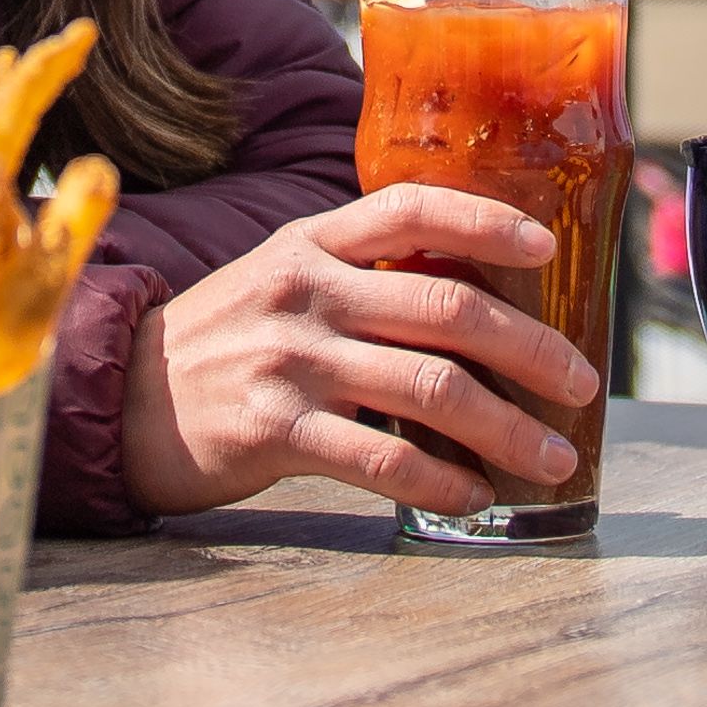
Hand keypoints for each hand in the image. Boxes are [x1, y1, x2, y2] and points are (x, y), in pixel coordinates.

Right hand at [114, 184, 598, 518]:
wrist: (124, 401)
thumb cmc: (226, 343)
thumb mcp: (283, 282)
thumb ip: (360, 281)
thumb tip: (476, 307)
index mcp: (313, 243)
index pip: (410, 210)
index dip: (484, 221)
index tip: (546, 246)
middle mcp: (305, 291)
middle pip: (445, 308)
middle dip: (531, 349)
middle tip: (582, 383)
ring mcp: (290, 360)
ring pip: (429, 387)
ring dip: (506, 428)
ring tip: (550, 457)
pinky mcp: (274, 430)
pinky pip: (381, 457)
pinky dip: (441, 481)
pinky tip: (475, 496)